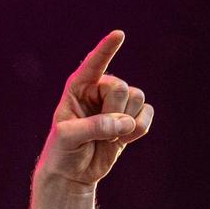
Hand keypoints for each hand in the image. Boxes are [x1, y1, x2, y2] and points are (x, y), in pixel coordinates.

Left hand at [37, 30, 153, 187]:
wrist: (72, 173)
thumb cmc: (62, 151)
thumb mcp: (68, 137)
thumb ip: (94, 127)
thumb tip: (124, 124)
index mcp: (78, 86)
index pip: (94, 63)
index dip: (107, 49)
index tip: (119, 34)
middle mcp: (99, 90)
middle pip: (122, 87)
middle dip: (114, 112)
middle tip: (98, 130)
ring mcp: (117, 104)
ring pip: (138, 98)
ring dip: (126, 123)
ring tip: (107, 137)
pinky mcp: (130, 119)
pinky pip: (148, 114)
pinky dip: (139, 129)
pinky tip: (123, 140)